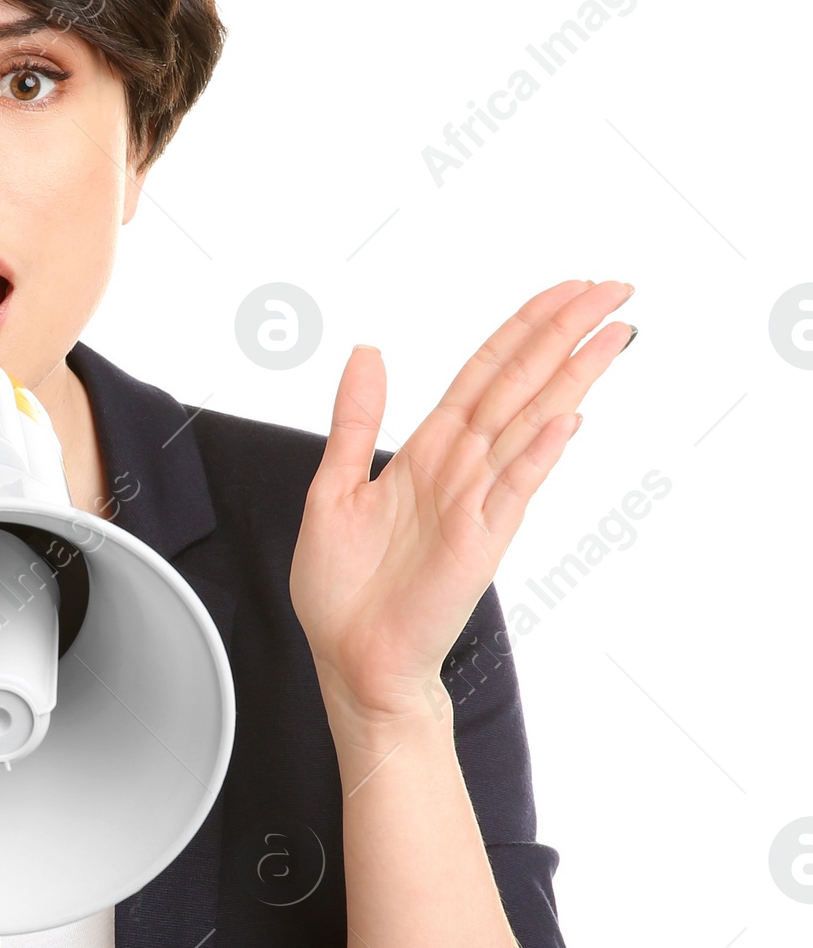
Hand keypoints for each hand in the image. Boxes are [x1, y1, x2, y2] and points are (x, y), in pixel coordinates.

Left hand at [289, 278, 635, 723]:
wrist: (352, 660)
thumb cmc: (345, 590)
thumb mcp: (332, 488)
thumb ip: (355, 421)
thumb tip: (368, 353)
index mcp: (429, 451)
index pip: (485, 373)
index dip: (524, 328)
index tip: (566, 290)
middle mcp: (461, 469)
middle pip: (521, 384)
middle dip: (564, 333)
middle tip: (614, 288)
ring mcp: (476, 503)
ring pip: (529, 424)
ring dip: (570, 377)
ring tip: (611, 333)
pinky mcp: (479, 542)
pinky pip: (514, 489)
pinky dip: (538, 453)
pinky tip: (566, 419)